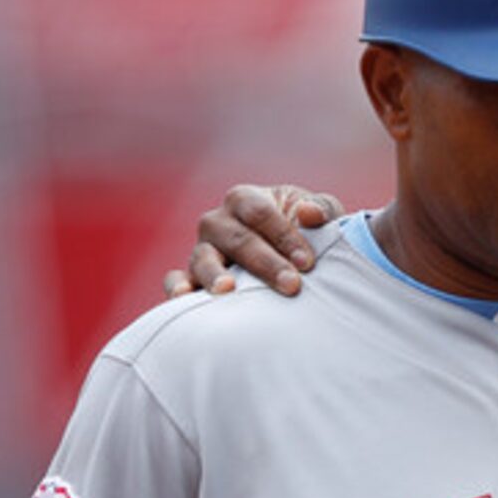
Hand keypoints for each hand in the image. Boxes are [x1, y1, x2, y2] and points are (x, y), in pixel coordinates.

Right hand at [167, 184, 344, 297]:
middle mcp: (217, 222)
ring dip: (215, 274)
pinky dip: (177, 287)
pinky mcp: (192, 277)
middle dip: (265, 263)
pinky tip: (186, 298)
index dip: (284, 236)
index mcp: (244, 199)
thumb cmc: (306, 234)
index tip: (308, 263)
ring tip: (229, 290)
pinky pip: (176, 279)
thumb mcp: (320, 217)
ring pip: (203, 259)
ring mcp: (202, 250)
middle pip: (236, 239)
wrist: (291, 264)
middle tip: (291, 285)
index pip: (260, 213)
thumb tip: (309, 214)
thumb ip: (321, 210)